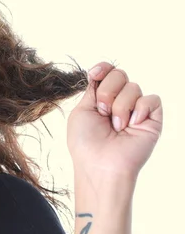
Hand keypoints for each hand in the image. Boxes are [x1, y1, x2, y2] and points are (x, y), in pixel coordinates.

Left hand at [67, 62, 162, 193]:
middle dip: (107, 91)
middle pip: (120, 74)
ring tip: (116, 127)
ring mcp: (137, 110)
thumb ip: (92, 90)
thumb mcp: (81, 111)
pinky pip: (151, 99)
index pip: (107, 72)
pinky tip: (132, 125)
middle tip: (103, 112)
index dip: (103, 69)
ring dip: (120, 107)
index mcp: (101, 99)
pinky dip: (139, 110)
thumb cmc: (86, 143)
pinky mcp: (152, 118)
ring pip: (133, 86)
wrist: (101, 164)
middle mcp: (119, 102)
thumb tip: (99, 73)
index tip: (95, 74)